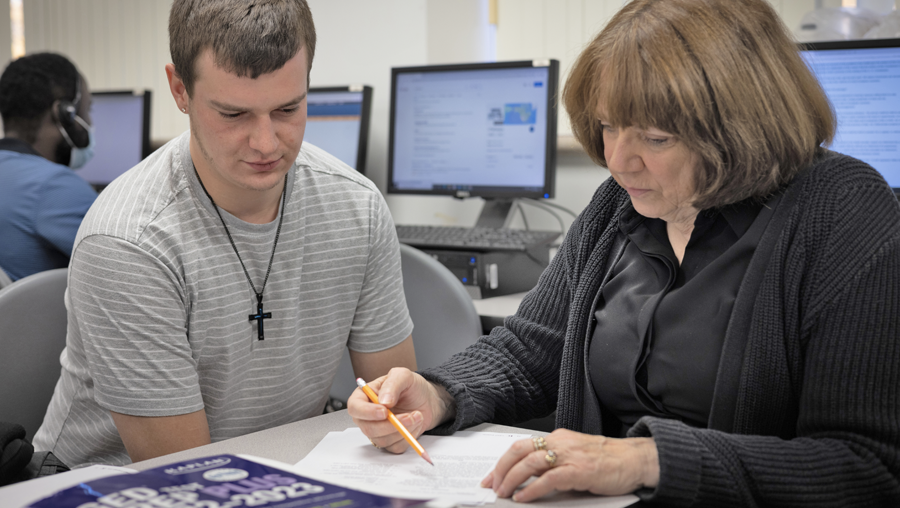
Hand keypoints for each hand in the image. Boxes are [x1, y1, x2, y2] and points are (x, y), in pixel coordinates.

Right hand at [347, 367, 455, 452]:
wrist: (426, 399)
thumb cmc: (411, 387)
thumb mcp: (403, 375)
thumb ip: (392, 385)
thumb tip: (383, 401)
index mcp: (364, 397)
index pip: (355, 408)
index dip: (367, 412)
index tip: (384, 412)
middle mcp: (368, 416)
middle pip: (368, 428)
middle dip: (390, 425)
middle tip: (409, 416)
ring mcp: (378, 430)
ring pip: (383, 440)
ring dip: (403, 430)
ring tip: (417, 415)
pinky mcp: (391, 441)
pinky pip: (395, 447)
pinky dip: (408, 437)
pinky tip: (415, 424)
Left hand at [480, 429, 658, 501]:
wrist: (635, 459)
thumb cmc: (608, 460)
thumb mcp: (574, 457)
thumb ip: (553, 465)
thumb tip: (527, 481)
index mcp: (557, 438)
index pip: (521, 446)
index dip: (502, 461)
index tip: (491, 476)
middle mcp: (560, 443)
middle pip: (520, 451)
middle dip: (501, 469)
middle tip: (493, 486)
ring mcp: (570, 455)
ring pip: (530, 463)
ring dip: (512, 479)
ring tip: (504, 493)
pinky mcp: (580, 470)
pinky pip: (549, 479)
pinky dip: (532, 488)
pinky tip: (524, 497)